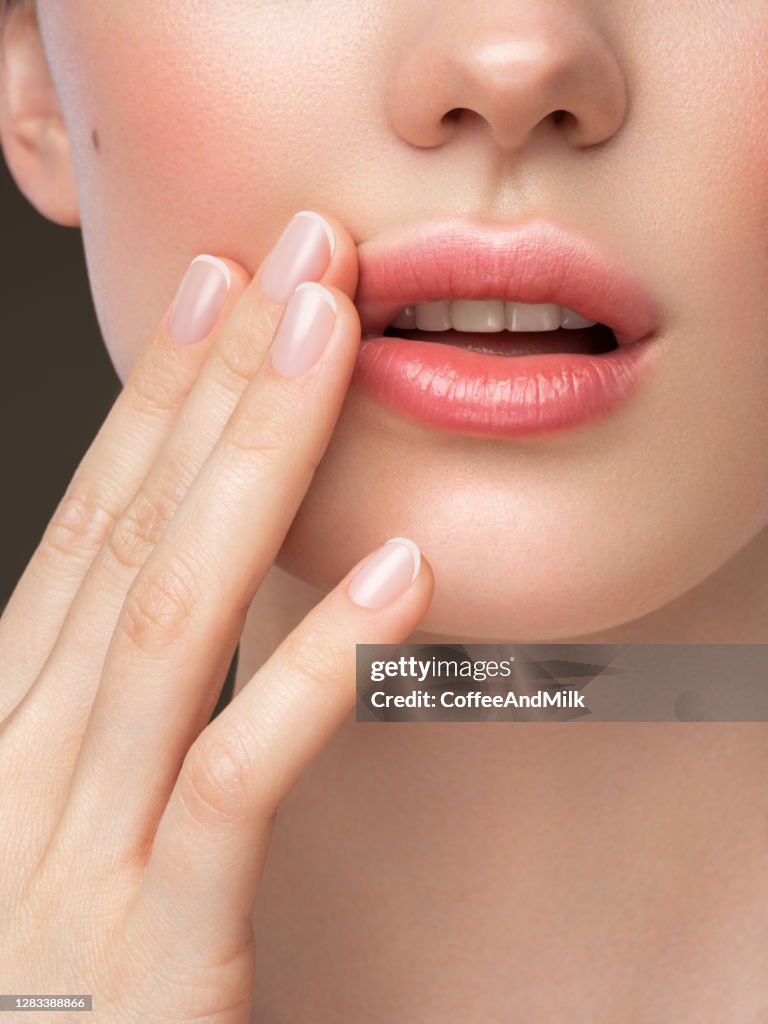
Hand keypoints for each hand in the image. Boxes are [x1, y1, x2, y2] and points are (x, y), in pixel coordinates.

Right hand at [0, 210, 433, 1022]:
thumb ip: (109, 720)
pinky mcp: (146, 955)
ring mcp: (73, 856)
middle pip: (134, 539)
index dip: (156, 403)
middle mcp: (24, 768)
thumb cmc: (57, 985)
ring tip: (327, 345)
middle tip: (296, 262)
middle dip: (220, 388)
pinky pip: (227, 786)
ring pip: (172, 622)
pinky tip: (394, 576)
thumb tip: (164, 594)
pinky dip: (312, 674)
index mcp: (13, 733)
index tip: (218, 295)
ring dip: (256, 467)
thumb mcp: (62, 826)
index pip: (94, 532)